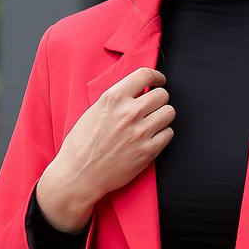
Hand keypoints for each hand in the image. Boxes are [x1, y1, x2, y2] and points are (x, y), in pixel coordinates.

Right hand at [48, 66, 173, 213]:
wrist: (79, 174)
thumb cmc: (81, 145)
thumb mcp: (93, 111)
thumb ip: (116, 100)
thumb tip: (135, 92)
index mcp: (114, 98)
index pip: (145, 74)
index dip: (156, 76)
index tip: (159, 81)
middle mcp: (129, 112)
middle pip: (162, 95)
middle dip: (159, 99)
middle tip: (153, 106)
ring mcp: (140, 132)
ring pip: (169, 113)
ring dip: (163, 116)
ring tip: (153, 122)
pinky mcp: (148, 151)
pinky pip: (168, 134)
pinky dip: (163, 134)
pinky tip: (152, 137)